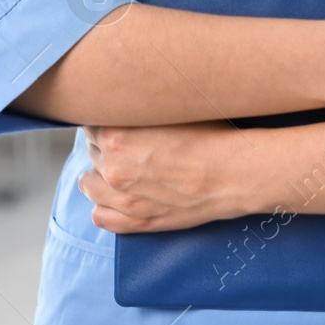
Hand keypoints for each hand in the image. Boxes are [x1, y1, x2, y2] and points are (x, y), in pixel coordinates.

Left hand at [78, 121, 249, 232]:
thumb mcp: (169, 110)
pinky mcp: (137, 222)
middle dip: (105, 145)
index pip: (90, 123)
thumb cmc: (210, 136)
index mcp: (117, 135)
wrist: (235, 173)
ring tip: (121, 168)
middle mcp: (113, 168)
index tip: (118, 120)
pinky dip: (105, 205)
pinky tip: (119, 195)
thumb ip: (137, 108)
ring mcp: (123, 199)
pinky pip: (100, 216)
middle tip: (129, 142)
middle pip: (91, 151)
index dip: (106, 120)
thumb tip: (122, 102)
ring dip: (100, 175)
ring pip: (88, 184)